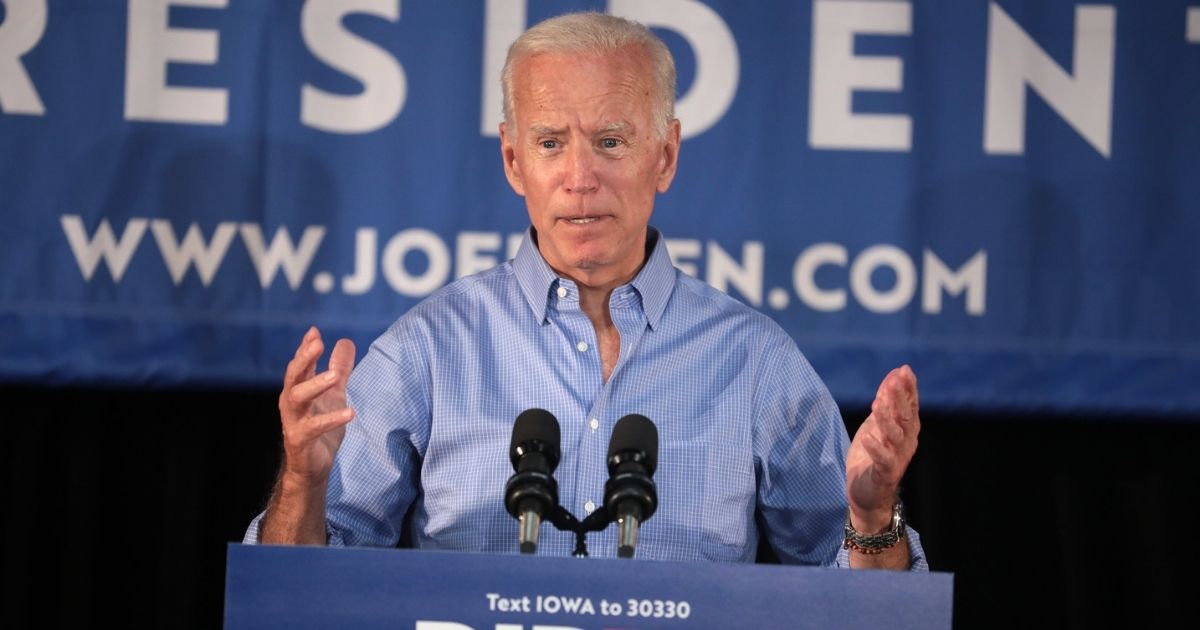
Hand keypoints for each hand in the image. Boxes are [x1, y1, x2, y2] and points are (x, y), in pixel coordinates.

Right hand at [278, 326, 355, 482]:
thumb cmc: (321, 428)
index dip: (305, 348)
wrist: (312, 467)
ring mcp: (293, 421)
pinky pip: (314, 427)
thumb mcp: (334, 394)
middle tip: (318, 343)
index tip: (314, 332)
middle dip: (304, 358)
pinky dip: (331, 419)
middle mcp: (291, 403)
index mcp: (298, 390)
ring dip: (314, 385)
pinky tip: (350, 413)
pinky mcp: (300, 440)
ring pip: (297, 398)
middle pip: (293, 376)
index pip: (300, 365)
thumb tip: (345, 341)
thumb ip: (339, 369)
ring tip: (333, 376)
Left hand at [846, 365, 919, 531]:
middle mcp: (906, 442)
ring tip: (877, 404)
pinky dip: (876, 448)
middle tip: (893, 382)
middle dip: (899, 399)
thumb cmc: (872, 456)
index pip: (911, 405)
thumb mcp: (876, 425)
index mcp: (906, 429)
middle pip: (906, 418)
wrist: (867, 494)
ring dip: (887, 419)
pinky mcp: (886, 473)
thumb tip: (892, 376)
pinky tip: (867, 437)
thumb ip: (885, 403)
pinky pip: (883, 460)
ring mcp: (898, 458)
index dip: (908, 388)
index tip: (904, 370)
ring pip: (895, 436)